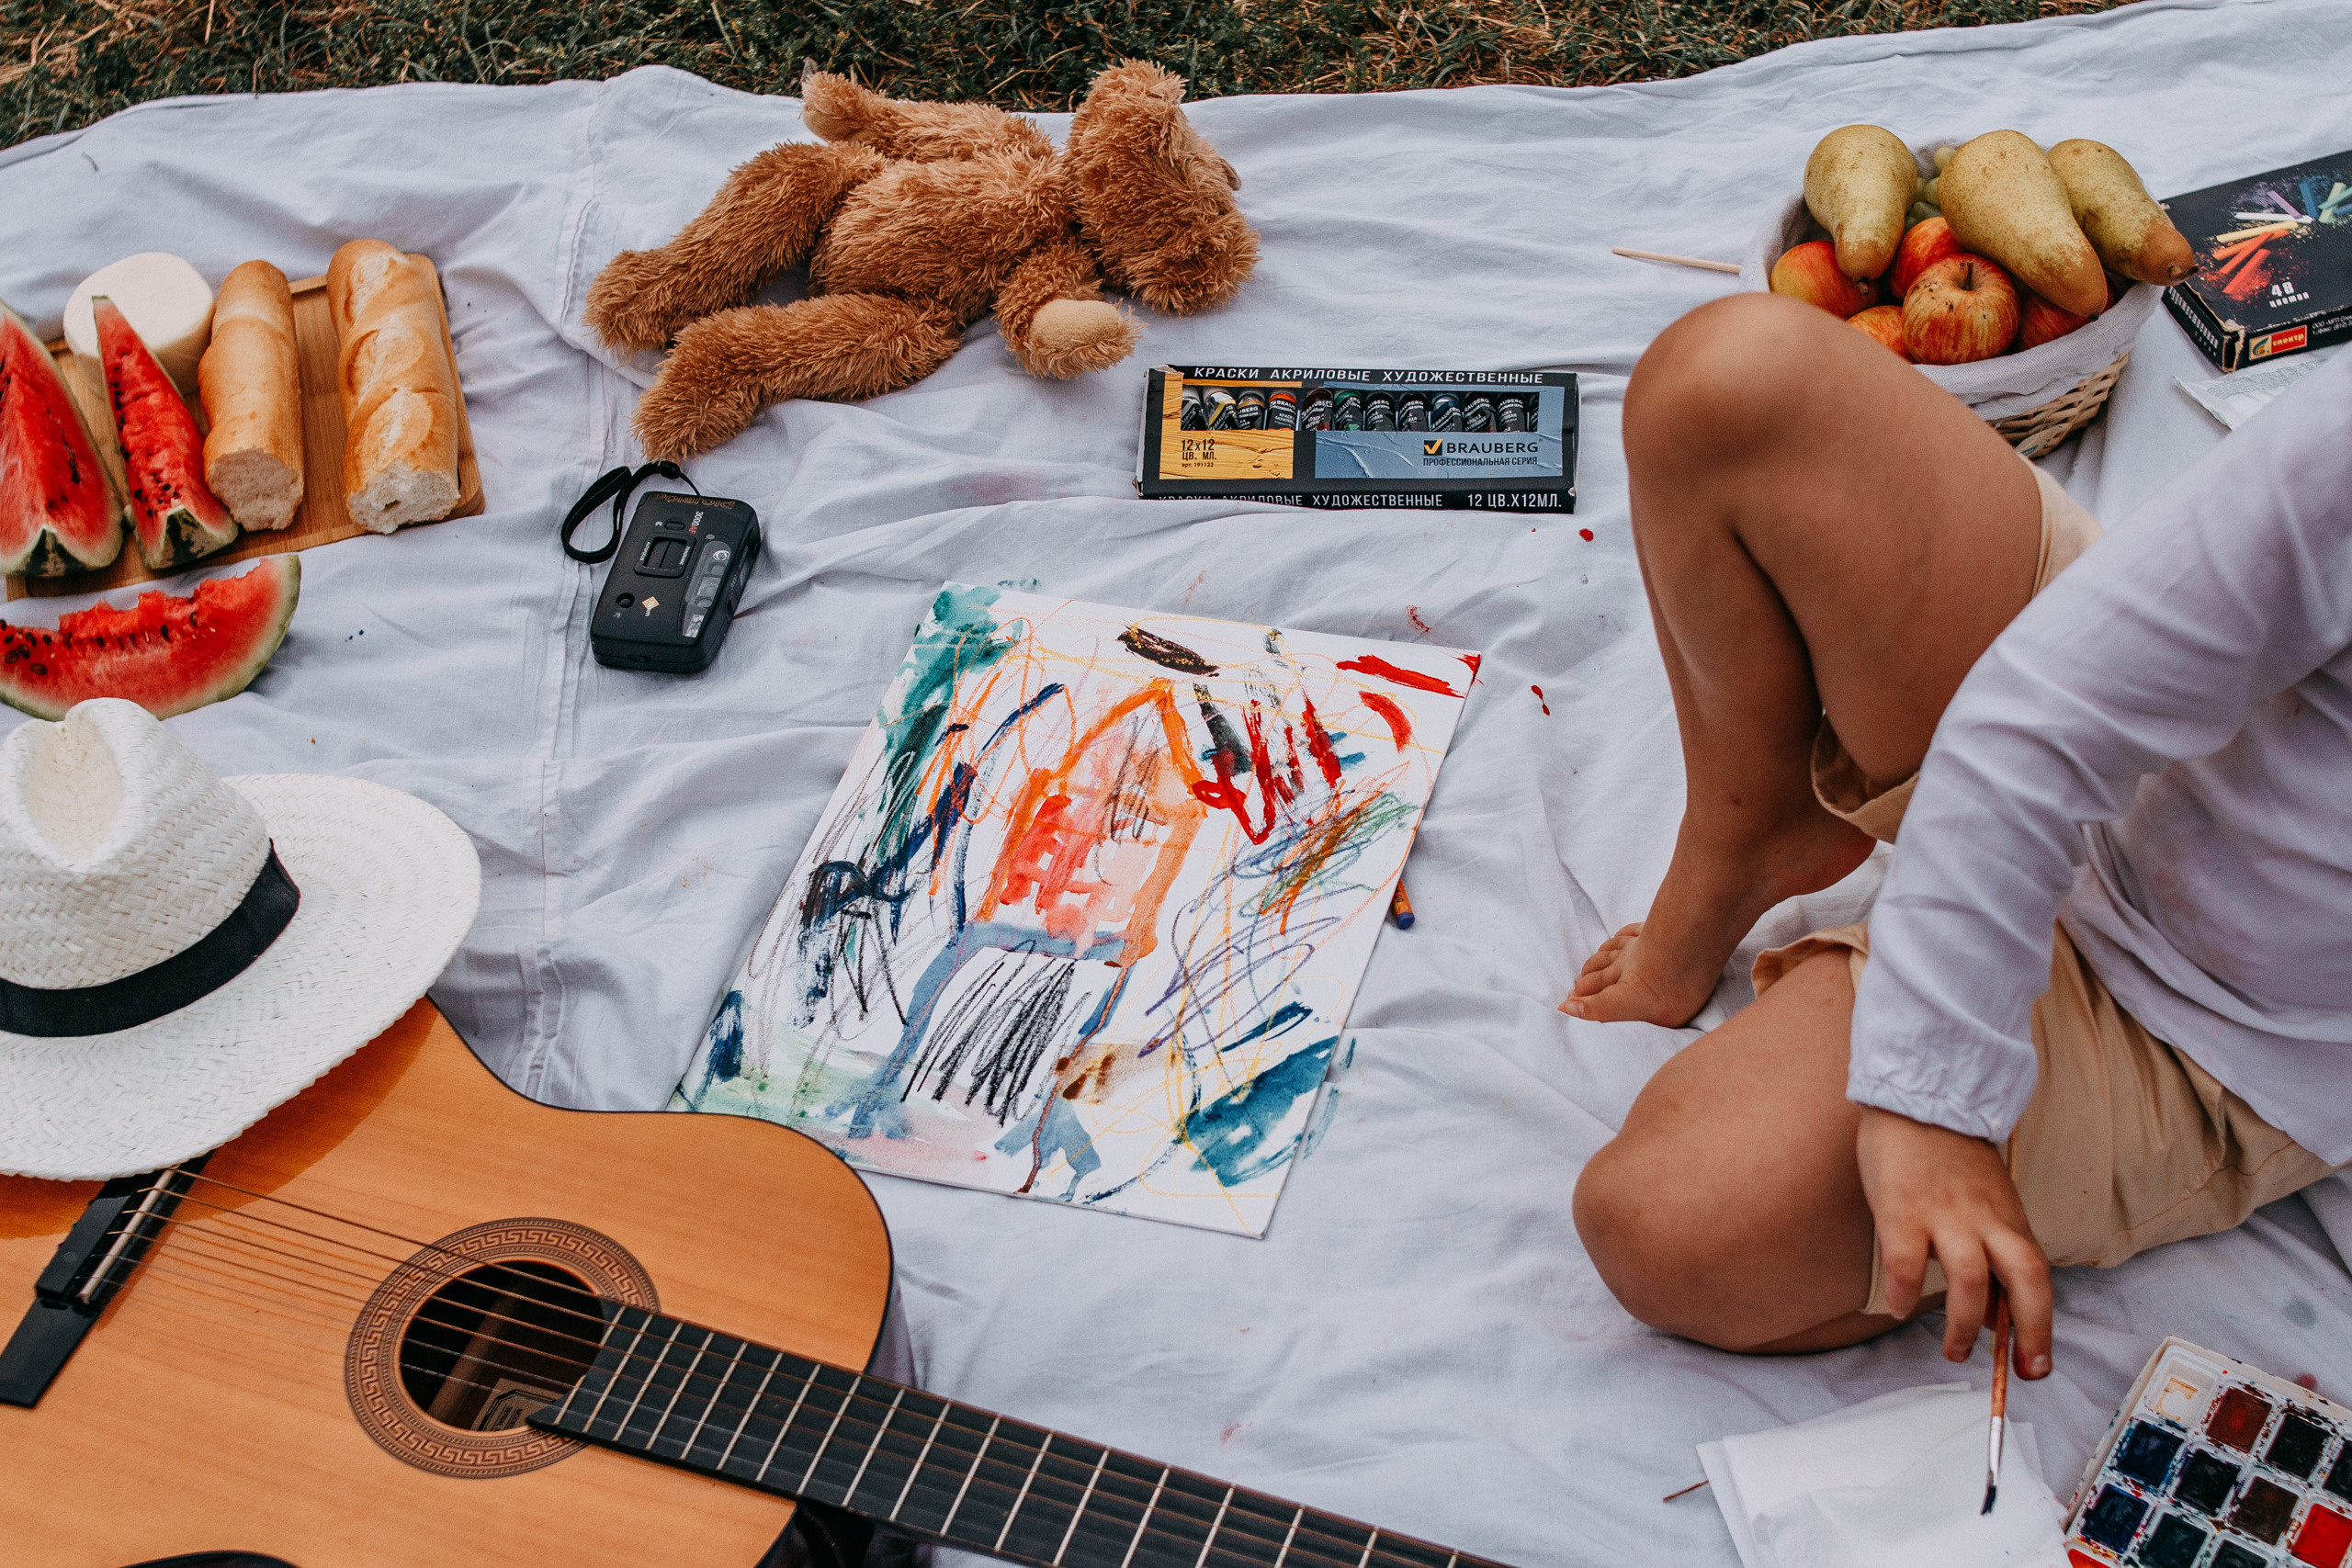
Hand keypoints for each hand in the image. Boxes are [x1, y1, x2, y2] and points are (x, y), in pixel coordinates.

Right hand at [1855, 1105, 2051, 1378]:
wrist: (1916, 1098)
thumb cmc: (1949, 1158)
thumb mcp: (1985, 1207)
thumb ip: (1992, 1257)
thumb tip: (1995, 1319)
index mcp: (2008, 1220)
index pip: (2038, 1279)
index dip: (2043, 1327)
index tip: (2037, 1368)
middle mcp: (1985, 1219)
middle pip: (2024, 1278)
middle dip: (2027, 1332)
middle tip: (2017, 1371)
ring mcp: (1944, 1213)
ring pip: (1968, 1278)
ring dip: (1963, 1324)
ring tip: (1953, 1351)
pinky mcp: (1901, 1207)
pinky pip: (1907, 1260)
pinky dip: (1906, 1292)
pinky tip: (1900, 1308)